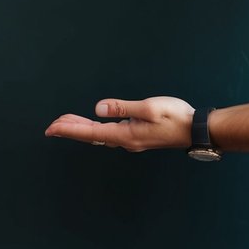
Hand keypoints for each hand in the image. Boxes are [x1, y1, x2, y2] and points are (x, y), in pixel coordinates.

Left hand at [45, 96, 193, 151]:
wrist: (196, 130)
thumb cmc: (176, 117)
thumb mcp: (148, 108)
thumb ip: (122, 108)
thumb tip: (98, 108)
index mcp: (125, 134)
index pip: (90, 132)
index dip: (69, 129)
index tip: (51, 128)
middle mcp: (126, 140)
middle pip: (91, 136)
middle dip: (70, 130)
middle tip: (51, 127)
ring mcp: (131, 139)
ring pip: (99, 135)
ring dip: (81, 128)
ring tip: (65, 122)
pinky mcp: (137, 136)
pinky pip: (108, 133)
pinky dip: (95, 128)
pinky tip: (93, 123)